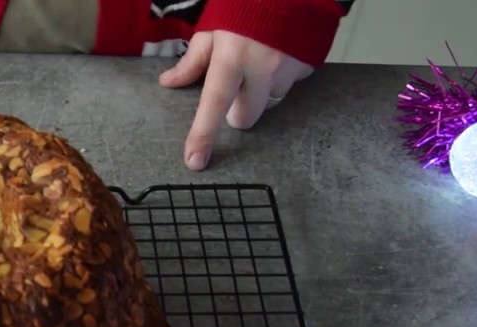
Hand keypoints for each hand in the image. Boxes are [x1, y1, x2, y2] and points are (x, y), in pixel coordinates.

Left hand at [160, 30, 312, 170]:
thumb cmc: (244, 6)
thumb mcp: (213, 29)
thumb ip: (193, 60)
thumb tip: (168, 82)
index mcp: (232, 58)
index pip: (213, 105)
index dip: (203, 135)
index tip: (195, 162)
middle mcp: (262, 69)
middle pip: (244, 118)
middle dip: (236, 110)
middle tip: (235, 86)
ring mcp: (288, 71)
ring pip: (268, 103)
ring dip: (259, 93)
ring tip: (259, 62)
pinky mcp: (307, 68)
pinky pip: (289, 87)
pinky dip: (280, 79)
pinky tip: (278, 57)